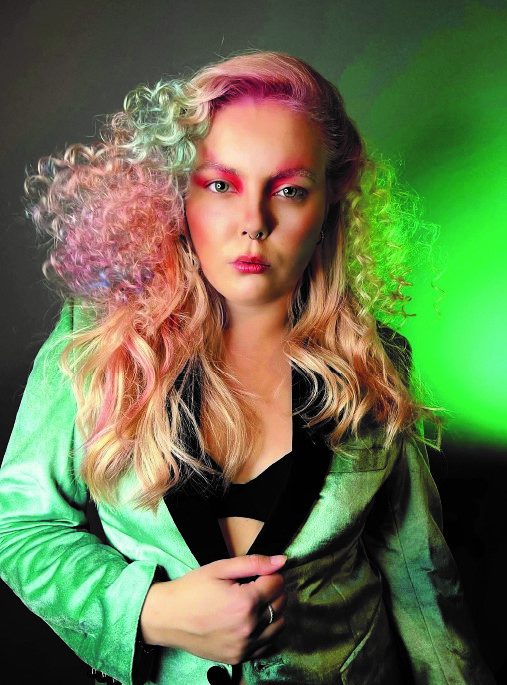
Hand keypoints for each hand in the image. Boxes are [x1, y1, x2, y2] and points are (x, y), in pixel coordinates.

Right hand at [140, 554, 287, 663]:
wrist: (167, 618)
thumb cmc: (191, 590)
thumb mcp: (220, 568)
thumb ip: (254, 563)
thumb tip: (281, 561)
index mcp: (244, 602)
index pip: (277, 584)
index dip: (270, 574)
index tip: (258, 573)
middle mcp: (247, 628)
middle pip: (281, 604)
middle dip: (273, 590)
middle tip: (256, 585)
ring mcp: (244, 646)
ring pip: (279, 625)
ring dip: (273, 611)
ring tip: (254, 603)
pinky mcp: (238, 658)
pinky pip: (267, 645)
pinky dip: (266, 631)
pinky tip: (251, 621)